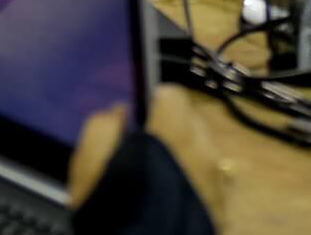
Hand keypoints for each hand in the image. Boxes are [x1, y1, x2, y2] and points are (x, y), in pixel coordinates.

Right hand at [67, 87, 226, 221]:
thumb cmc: (114, 217)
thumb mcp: (88, 173)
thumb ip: (99, 132)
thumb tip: (116, 111)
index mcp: (171, 135)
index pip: (173, 94)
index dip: (153, 100)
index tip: (140, 115)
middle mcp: (202, 152)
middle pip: (192, 119)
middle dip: (172, 125)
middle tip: (148, 144)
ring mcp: (217, 181)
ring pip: (205, 148)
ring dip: (186, 152)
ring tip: (161, 173)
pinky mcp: (222, 206)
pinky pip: (212, 178)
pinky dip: (195, 178)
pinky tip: (175, 195)